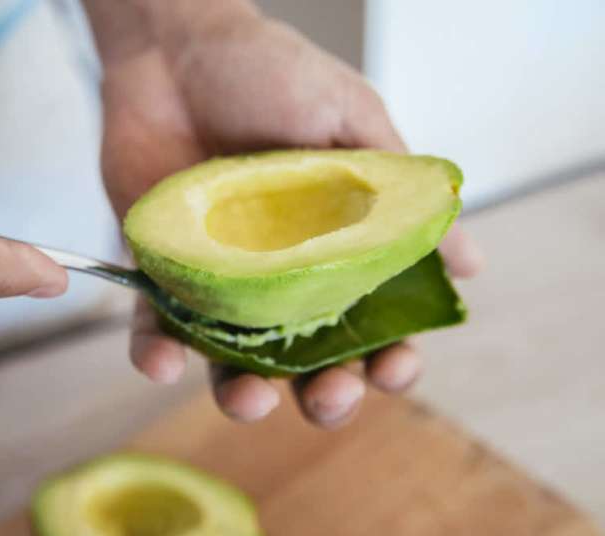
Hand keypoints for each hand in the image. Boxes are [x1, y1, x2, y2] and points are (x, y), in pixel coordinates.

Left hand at [91, 2, 482, 426]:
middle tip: (328, 398)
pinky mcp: (165, 271)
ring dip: (245, 397)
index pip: (373, 321)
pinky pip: (158, 329)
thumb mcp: (353, 120)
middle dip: (326, 394)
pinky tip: (165, 361)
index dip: (390, 356)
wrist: (177, 46)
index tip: (393, 367)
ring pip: (236, 362)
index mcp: (336, 247)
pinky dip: (158, 355)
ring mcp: (221, 279)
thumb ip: (400, 193)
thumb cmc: (271, 72)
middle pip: (310, 359)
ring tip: (248, 398)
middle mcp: (282, 275)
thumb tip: (469, 263)